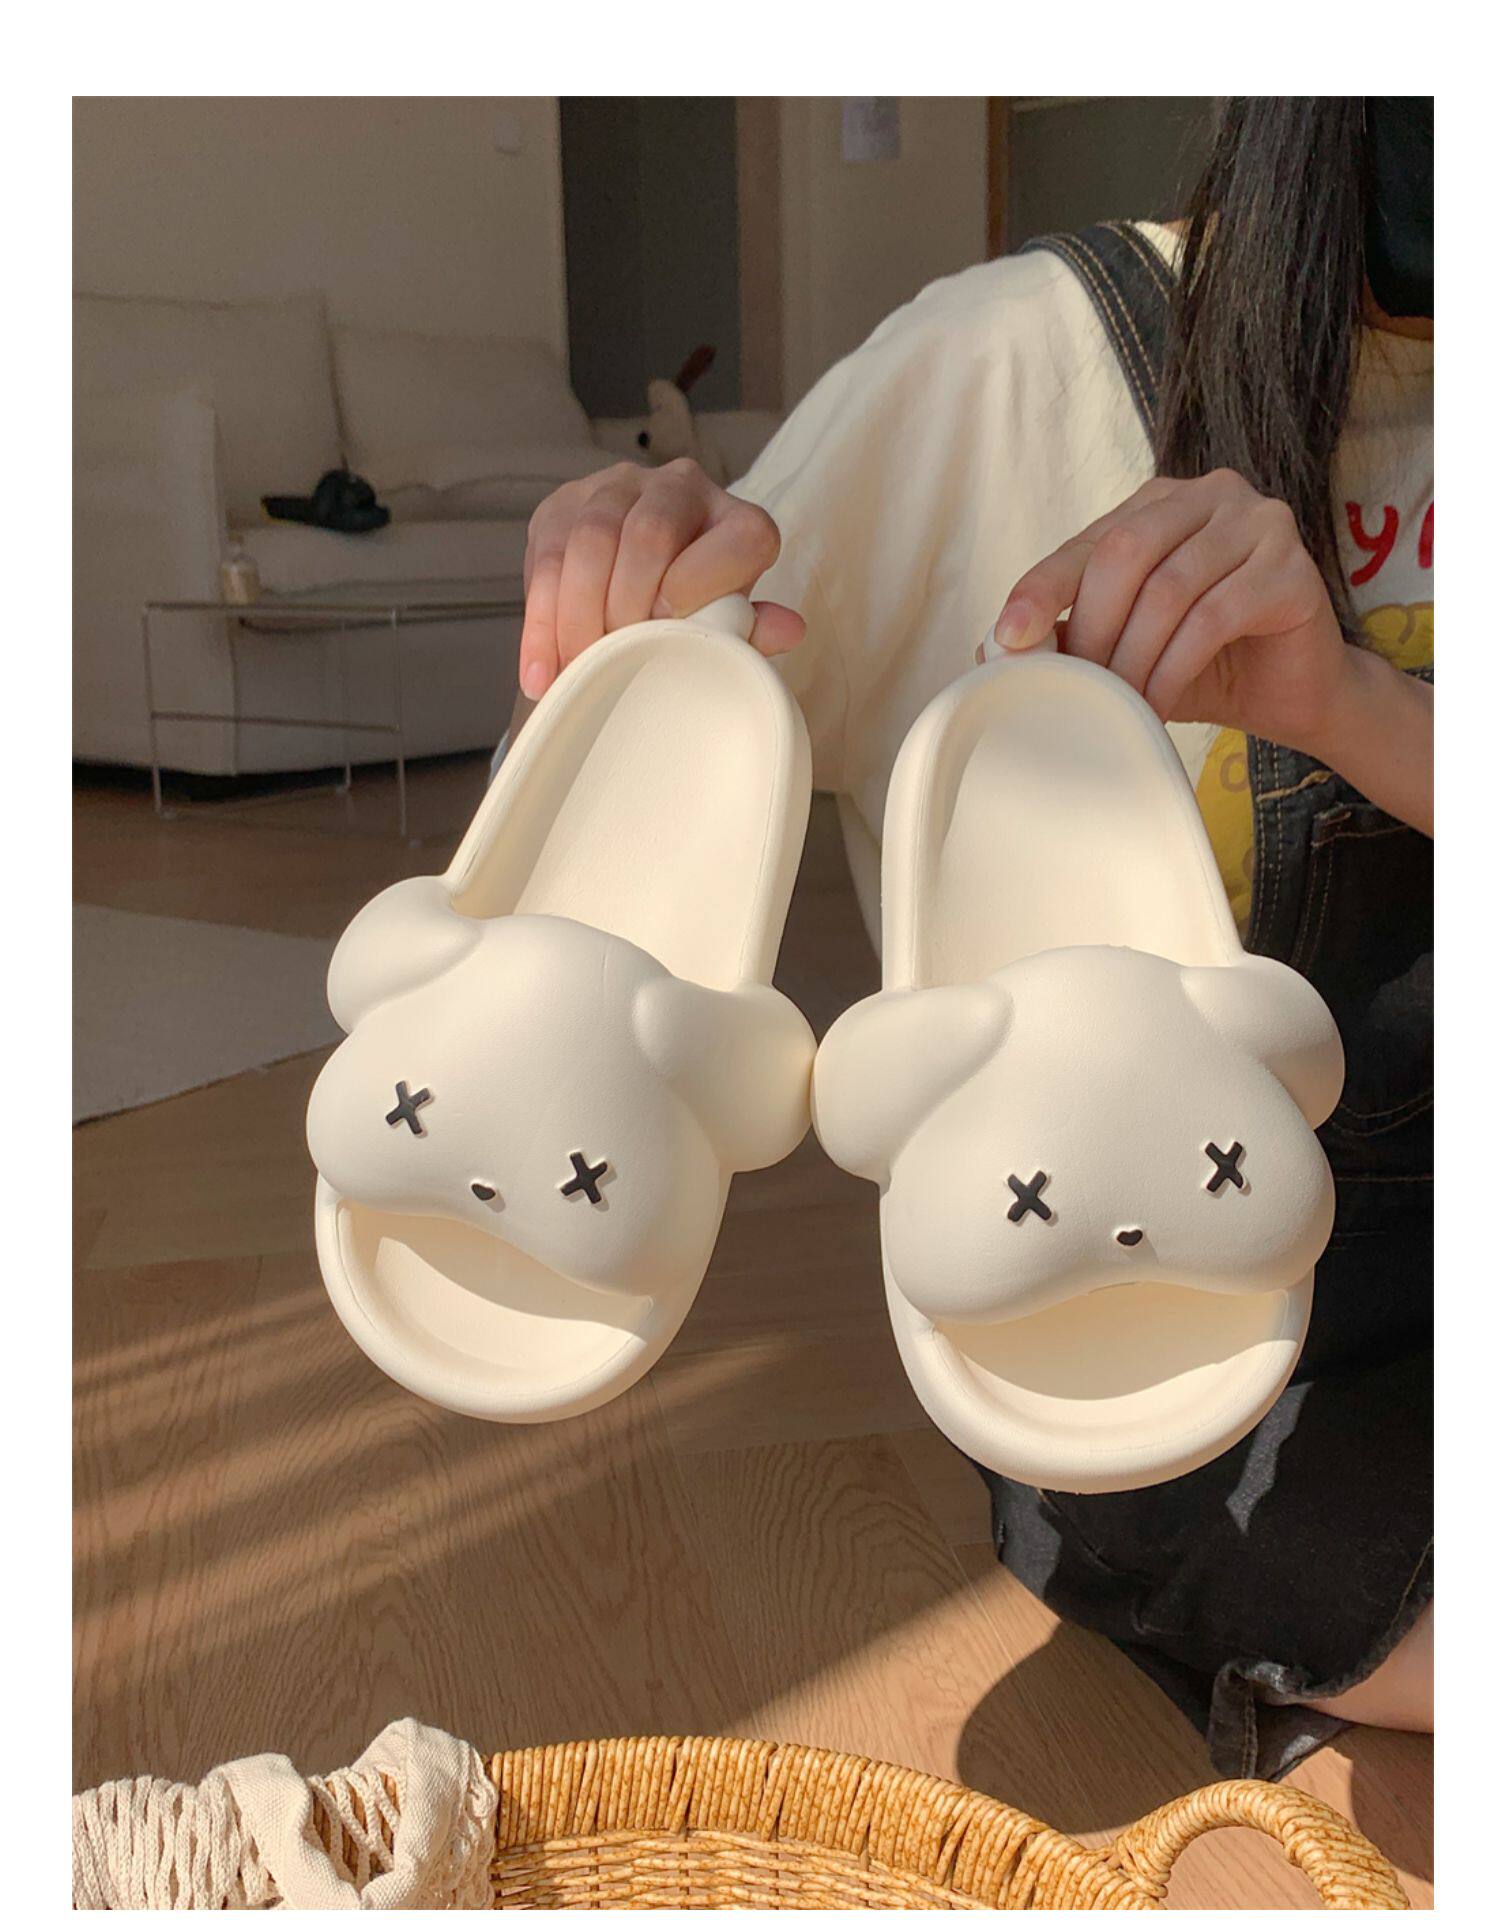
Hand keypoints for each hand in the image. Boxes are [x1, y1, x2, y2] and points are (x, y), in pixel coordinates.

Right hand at [519, 458, 803, 697]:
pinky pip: (546, 560)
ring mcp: (617, 489)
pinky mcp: (562, 505)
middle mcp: (682, 488)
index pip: (738, 540)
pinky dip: (542, 624)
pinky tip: (542, 672)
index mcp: (738, 521)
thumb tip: (789, 629)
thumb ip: (751, 629)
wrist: (635, 588)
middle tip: (615, 661)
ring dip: (579, 615)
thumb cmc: (694, 615)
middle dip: (629, 606)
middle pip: (651, 533)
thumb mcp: (725, 626)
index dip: (701, 588)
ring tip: (577, 669)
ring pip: (592, 539)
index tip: (668, 633)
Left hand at [992, 470, 1357, 756]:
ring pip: (1168, 587)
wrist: (1290, 693)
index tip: (1009, 638)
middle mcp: (1210, 496)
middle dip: (1093, 628)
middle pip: (1126, 551)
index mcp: (1159, 504)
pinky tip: (1157, 704)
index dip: (1043, 588)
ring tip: (1118, 707)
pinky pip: (1214, 615)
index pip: (1088, 541)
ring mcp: (1259, 523)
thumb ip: (1072, 635)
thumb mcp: (1124, 647)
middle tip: (1079, 688)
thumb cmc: (1202, 665)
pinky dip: (1174, 667)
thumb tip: (994, 646)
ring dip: (1132, 657)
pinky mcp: (1290, 568)